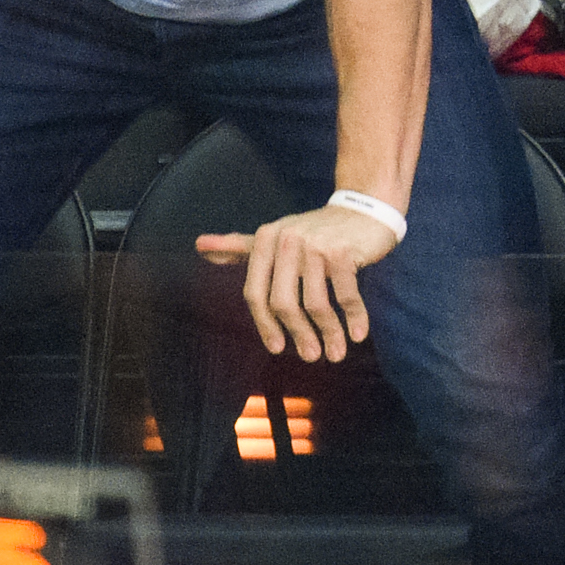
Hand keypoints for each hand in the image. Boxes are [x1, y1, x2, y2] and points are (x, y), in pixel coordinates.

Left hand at [195, 198, 392, 362]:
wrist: (364, 208)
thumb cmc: (317, 230)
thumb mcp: (275, 236)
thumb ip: (238, 245)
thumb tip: (199, 246)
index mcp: (265, 239)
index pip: (256, 292)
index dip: (264, 325)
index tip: (276, 347)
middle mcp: (287, 240)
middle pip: (283, 302)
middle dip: (298, 334)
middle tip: (310, 356)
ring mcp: (315, 245)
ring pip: (316, 304)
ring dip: (328, 334)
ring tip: (335, 353)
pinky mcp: (343, 251)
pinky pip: (346, 296)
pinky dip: (353, 318)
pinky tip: (357, 335)